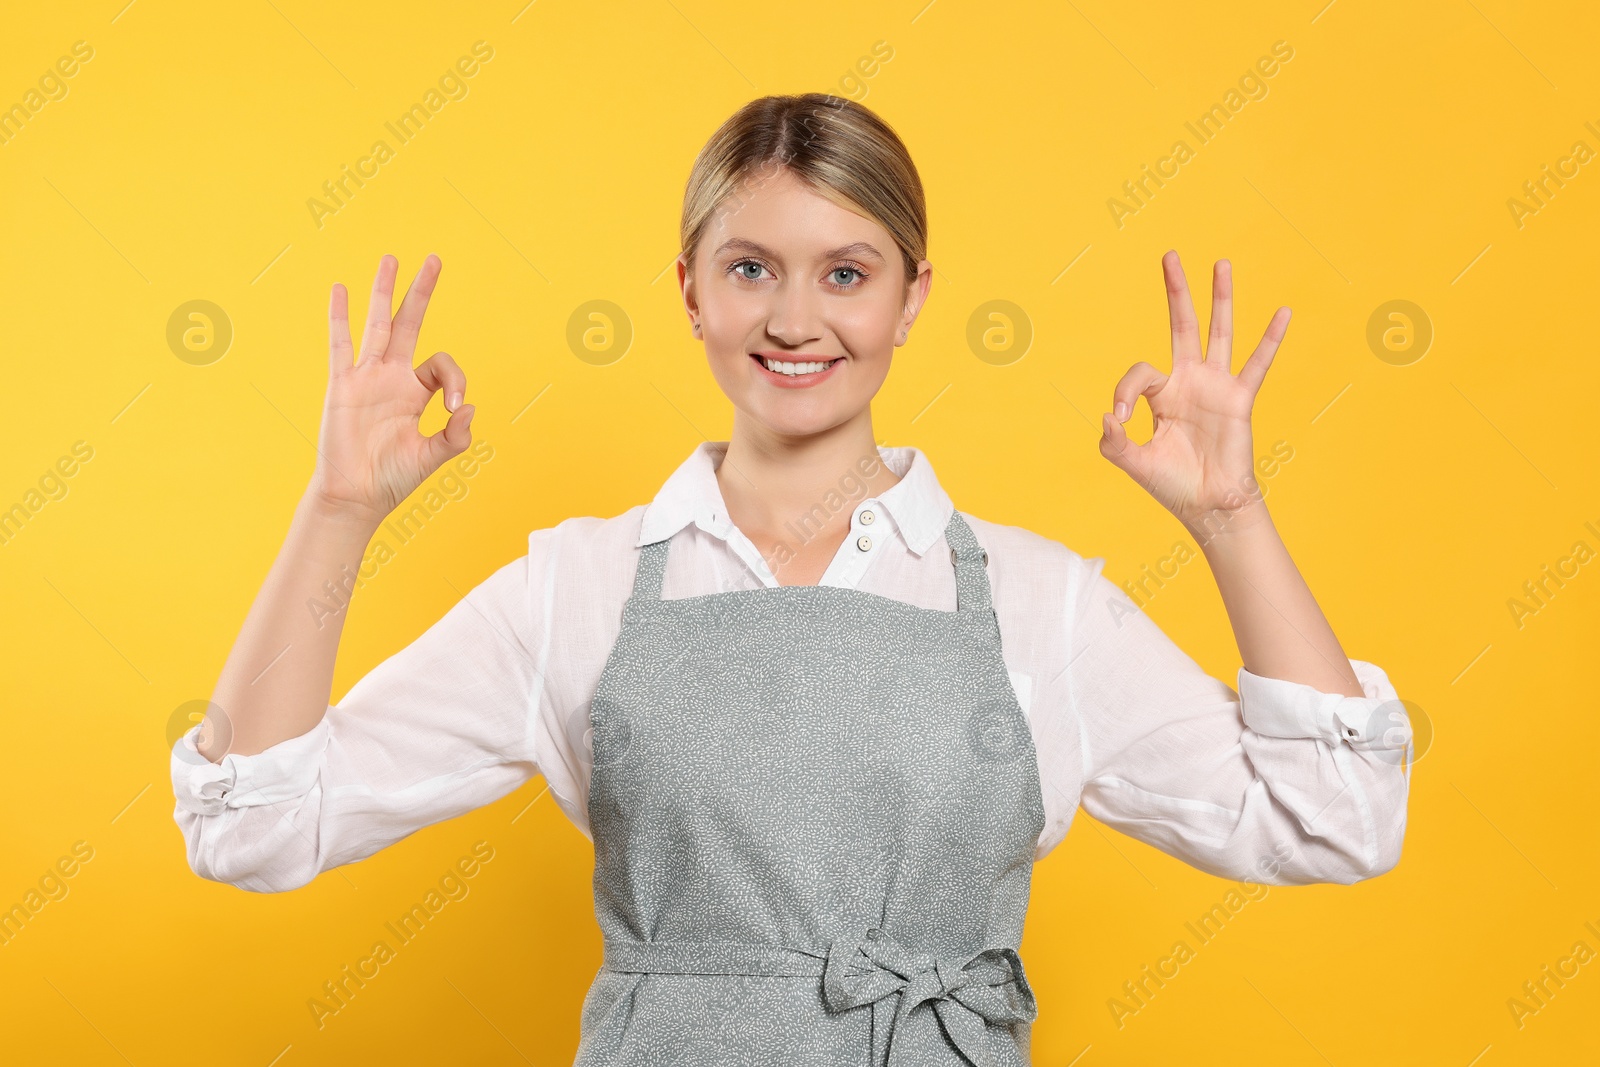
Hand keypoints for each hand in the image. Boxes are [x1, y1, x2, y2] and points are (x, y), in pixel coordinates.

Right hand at [307, 254, 473, 526]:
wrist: (356, 495)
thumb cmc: (393, 479)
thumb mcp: (433, 457)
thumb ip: (456, 437)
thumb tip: (470, 408)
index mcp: (416, 393)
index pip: (441, 364)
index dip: (455, 378)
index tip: (455, 406)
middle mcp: (392, 378)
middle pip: (409, 324)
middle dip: (421, 292)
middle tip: (435, 259)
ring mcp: (366, 377)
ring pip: (377, 325)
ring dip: (383, 291)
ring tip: (391, 259)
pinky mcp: (342, 385)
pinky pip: (340, 345)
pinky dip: (340, 317)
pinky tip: (340, 290)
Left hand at [1098, 251, 1286, 534]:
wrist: (1208, 505)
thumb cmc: (1171, 485)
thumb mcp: (1133, 462)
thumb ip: (1114, 442)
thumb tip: (1108, 416)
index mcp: (1161, 394)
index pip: (1140, 372)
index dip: (1125, 390)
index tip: (1121, 418)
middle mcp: (1189, 381)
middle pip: (1181, 325)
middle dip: (1175, 291)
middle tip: (1169, 256)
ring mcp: (1216, 386)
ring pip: (1219, 332)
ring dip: (1220, 298)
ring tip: (1221, 264)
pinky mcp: (1240, 399)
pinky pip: (1258, 365)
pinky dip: (1271, 339)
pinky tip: (1283, 313)